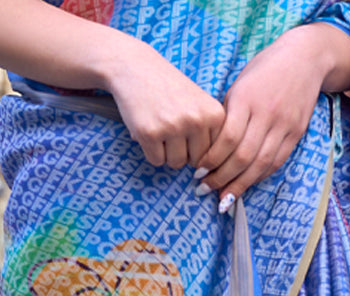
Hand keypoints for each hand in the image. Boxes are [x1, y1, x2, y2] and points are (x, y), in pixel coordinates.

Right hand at [106, 36, 224, 168]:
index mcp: (214, 113)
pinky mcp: (150, 133)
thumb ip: (209, 133)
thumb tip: (205, 173)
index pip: (213, 153)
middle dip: (184, 152)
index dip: (198, 146)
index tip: (187, 128)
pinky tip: (149, 130)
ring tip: (161, 127)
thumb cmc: (169, 89)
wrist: (134, 67)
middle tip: (171, 128)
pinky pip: (156, 161)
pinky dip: (151, 151)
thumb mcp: (199, 104)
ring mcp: (173, 127)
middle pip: (195, 161)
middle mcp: (197, 120)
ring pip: (176, 163)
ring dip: (167, 152)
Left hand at [197, 24, 349, 205]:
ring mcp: (284, 125)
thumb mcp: (239, 85)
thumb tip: (211, 148)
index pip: (228, 139)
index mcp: (247, 99)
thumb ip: (228, 115)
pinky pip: (276, 162)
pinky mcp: (296, 133)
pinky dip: (259, 177)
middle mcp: (267, 114)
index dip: (212, 160)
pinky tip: (245, 185)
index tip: (198, 172)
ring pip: (261, 165)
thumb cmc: (264, 70)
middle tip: (204, 189)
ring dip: (240, 185)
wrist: (305, 58)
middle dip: (222, 178)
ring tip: (224, 199)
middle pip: (243, 157)